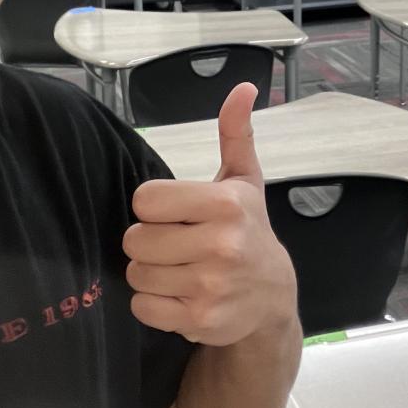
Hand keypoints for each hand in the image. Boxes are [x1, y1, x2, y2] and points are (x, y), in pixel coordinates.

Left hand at [124, 83, 297, 346]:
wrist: (272, 297)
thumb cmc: (248, 230)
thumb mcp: (244, 180)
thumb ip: (235, 134)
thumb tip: (243, 88)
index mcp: (226, 205)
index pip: (145, 200)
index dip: (154, 207)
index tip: (175, 214)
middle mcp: (221, 245)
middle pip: (135, 239)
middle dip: (148, 241)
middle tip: (175, 244)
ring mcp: (211, 286)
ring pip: (137, 273)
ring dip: (150, 272)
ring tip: (178, 269)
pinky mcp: (200, 320)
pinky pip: (142, 306)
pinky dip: (153, 303)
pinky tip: (179, 294)